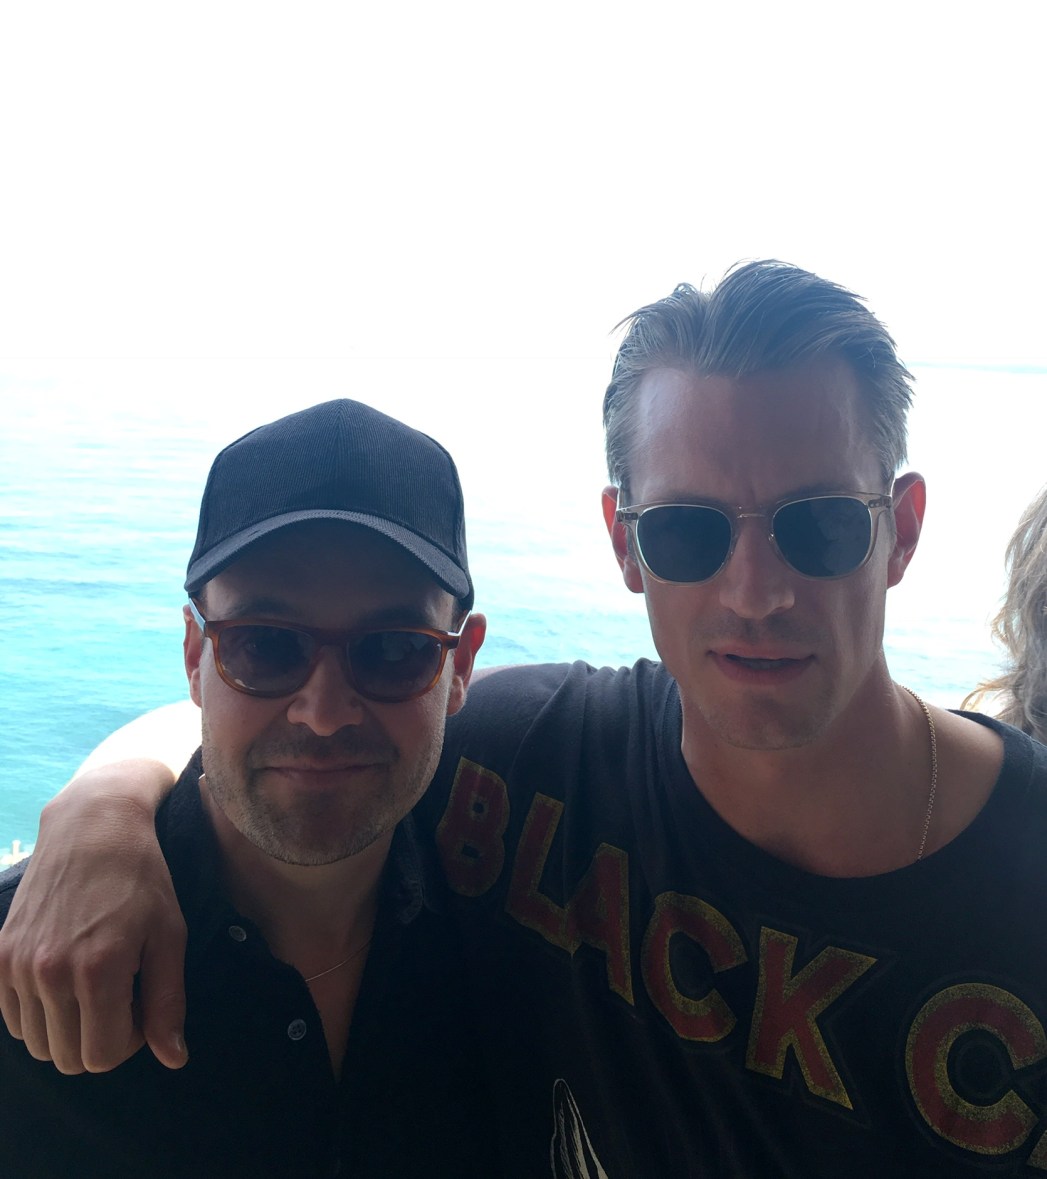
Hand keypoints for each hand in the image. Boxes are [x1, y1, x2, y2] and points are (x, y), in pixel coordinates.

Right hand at [0, 760, 186, 1073]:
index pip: (102, 1057)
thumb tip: (173, 1059)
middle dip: (100, 1039)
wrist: (93, 826)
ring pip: (38, 1043)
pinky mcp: (0, 954)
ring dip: (68, 1028)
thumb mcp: (169, 936)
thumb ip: (168, 1002)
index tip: (141, 1006)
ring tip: (94, 986)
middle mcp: (50, 973)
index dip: (128, 1042)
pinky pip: (14, 1018)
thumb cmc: (142, 879)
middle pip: (68, 1058)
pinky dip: (40, 1013)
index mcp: (98, 971)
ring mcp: (18, 964)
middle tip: (121, 997)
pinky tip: (66, 978)